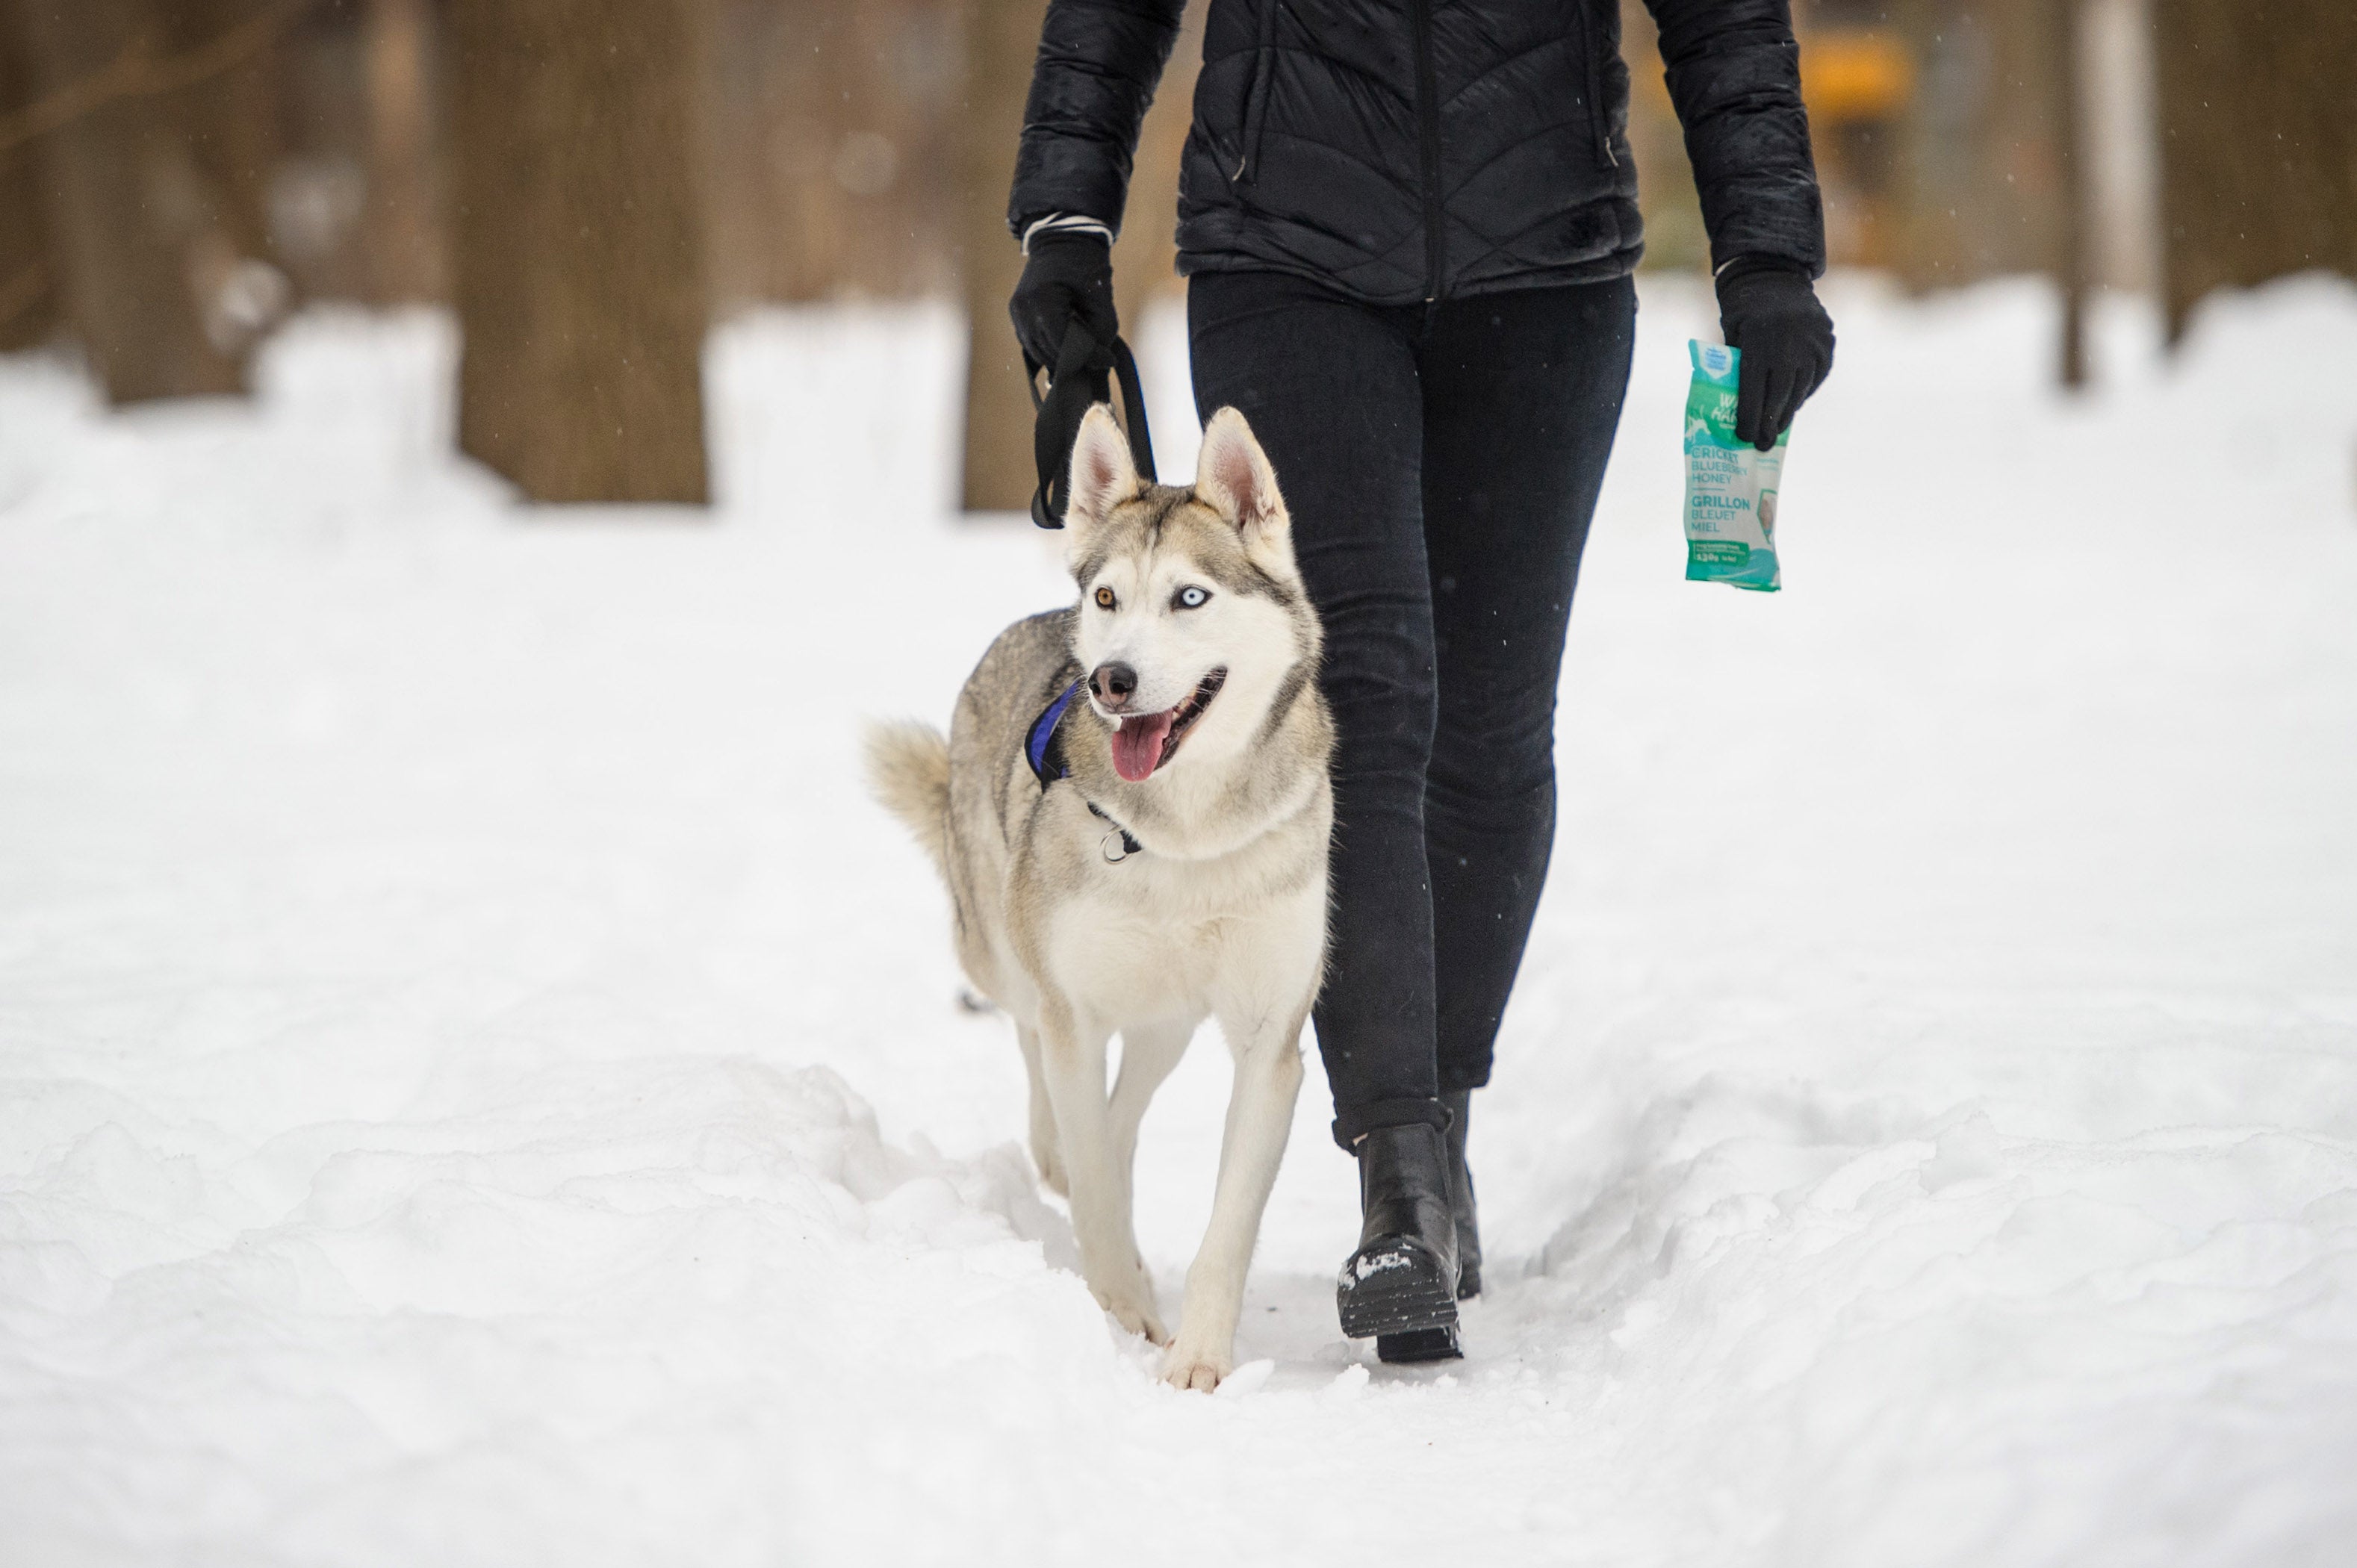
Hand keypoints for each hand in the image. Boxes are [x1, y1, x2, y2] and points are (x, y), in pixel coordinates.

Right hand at [1009, 231, 1117, 371]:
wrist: (1063, 240)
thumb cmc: (1085, 266)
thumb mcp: (1102, 299)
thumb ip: (1102, 334)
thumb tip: (1100, 364)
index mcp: (1042, 301)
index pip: (1062, 345)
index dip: (1086, 357)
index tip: (1108, 359)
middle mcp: (1023, 309)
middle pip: (1048, 353)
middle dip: (1074, 360)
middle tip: (1098, 357)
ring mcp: (1016, 313)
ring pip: (1038, 354)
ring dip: (1061, 357)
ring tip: (1083, 350)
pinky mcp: (1016, 314)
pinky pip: (1032, 343)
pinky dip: (1050, 348)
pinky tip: (1067, 343)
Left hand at [1716, 258, 1833, 450]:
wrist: (1773, 276)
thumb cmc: (1742, 312)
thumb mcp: (1730, 338)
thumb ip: (1735, 370)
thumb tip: (1737, 412)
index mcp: (1757, 343)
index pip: (1753, 392)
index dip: (1749, 419)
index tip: (1745, 437)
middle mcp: (1788, 345)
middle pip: (1779, 396)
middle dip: (1769, 424)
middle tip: (1762, 444)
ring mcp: (1811, 343)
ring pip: (1800, 389)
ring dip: (1787, 411)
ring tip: (1777, 428)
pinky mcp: (1827, 342)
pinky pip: (1816, 376)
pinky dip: (1804, 391)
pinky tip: (1793, 402)